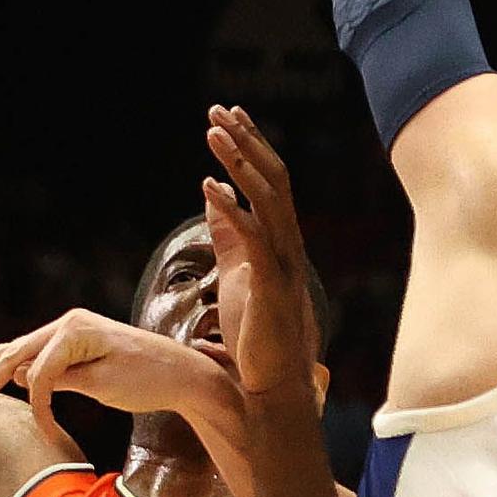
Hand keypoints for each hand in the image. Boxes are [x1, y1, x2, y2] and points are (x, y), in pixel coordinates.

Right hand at [0, 309, 230, 437]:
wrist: (184, 373)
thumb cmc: (148, 380)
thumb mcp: (103, 384)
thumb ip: (58, 379)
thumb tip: (17, 375)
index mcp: (74, 329)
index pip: (36, 369)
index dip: (34, 403)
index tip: (46, 432)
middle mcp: (69, 323)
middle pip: (18, 353)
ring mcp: (73, 329)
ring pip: (23, 350)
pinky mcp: (78, 340)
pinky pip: (37, 351)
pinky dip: (13, 355)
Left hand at [201, 106, 316, 397]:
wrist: (274, 386)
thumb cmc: (257, 338)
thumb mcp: (238, 272)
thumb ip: (229, 235)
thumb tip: (213, 198)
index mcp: (282, 242)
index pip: (272, 182)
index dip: (253, 147)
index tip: (231, 116)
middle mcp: (288, 245)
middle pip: (273, 178)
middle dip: (246, 140)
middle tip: (218, 110)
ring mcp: (283, 263)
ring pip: (266, 198)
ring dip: (238, 160)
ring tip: (211, 131)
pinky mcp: (270, 283)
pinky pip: (252, 235)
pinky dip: (231, 206)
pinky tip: (208, 185)